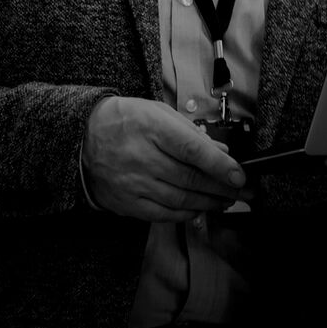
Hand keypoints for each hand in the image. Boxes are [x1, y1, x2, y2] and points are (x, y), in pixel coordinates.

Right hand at [81, 96, 246, 220]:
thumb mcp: (160, 113)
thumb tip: (221, 151)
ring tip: (226, 201)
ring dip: (208, 203)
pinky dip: (184, 214)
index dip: (220, 166)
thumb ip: (192, 133)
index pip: (193, 151)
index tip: (240, 175)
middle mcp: (142, 159)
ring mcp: (132, 184)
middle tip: (243, 192)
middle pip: (190, 179)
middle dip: (222, 188)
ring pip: (179, 200)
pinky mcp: (125, 202)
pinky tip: (199, 209)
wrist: (83, 137)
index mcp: (153, 129)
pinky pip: (161, 214)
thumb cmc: (126, 120)